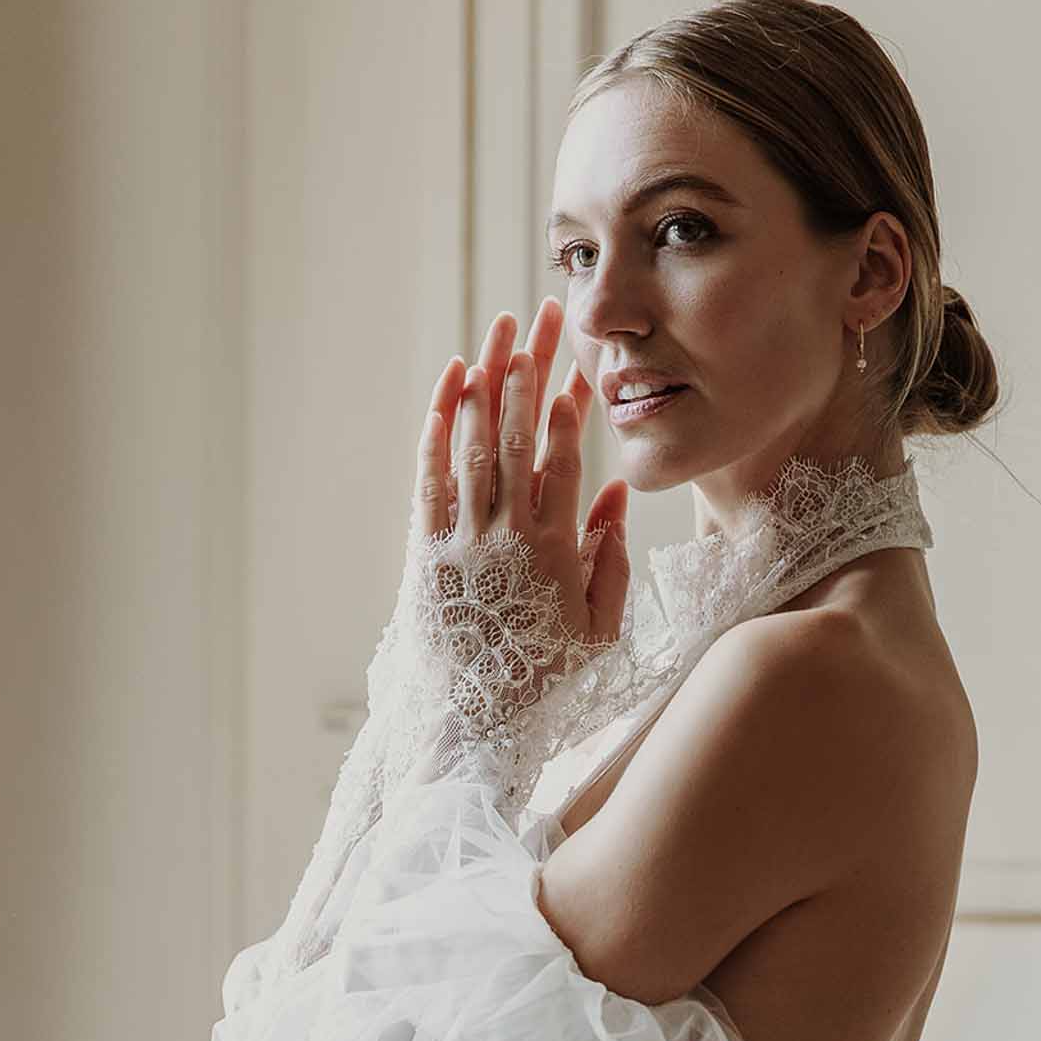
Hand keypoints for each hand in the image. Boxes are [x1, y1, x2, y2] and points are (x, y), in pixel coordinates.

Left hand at [413, 298, 628, 651]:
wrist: (472, 724)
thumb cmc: (544, 683)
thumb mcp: (598, 633)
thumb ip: (610, 562)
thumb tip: (616, 497)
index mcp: (556, 553)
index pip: (564, 462)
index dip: (570, 410)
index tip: (577, 368)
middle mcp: (507, 536)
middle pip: (518, 435)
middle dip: (531, 369)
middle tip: (542, 316)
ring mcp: (462, 539)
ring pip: (473, 444)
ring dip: (485, 382)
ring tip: (497, 331)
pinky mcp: (424, 550)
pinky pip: (429, 477)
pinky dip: (437, 429)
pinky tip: (447, 388)